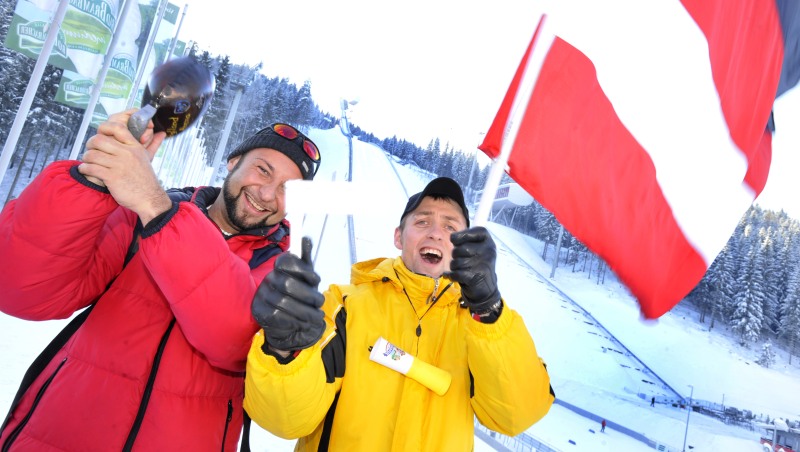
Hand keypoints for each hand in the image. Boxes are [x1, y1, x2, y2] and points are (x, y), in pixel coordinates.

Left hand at [79, 109, 169, 223]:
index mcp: (135, 147)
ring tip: (88, 162)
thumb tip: (161, 133)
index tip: (100, 134)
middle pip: (98, 139)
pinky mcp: (112, 177)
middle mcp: (127, 153)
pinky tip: (87, 170)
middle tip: (90, 150)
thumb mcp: (147, 158)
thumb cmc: (146, 180)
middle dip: (90, 145)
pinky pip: (91, 168)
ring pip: (92, 154)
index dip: (104, 128)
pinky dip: (85, 169)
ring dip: (86, 159)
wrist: (150, 199)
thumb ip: (152, 144)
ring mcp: (119, 165)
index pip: (117, 127)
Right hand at [251, 237, 325, 351]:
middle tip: (320, 302)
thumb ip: (306, 260)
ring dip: (306, 311)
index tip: (316, 279)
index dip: (303, 269)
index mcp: (278, 268)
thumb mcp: (306, 279)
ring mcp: (261, 296)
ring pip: (284, 302)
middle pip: (287, 284)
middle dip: (308, 294)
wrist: (288, 325)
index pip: (285, 261)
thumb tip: (306, 239)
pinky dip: (296, 321)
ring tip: (316, 316)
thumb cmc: (300, 297)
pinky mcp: (260, 313)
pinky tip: (305, 322)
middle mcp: (267, 280)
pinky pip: (280, 316)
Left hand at [445, 227, 500, 312]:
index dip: (460, 235)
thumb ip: (466, 240)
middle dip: (455, 255)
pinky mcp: (476, 276)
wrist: (486, 288)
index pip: (472, 232)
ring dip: (454, 267)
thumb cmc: (477, 264)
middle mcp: (488, 250)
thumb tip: (452, 237)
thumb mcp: (477, 249)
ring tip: (461, 269)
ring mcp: (483, 263)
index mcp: (488, 241)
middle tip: (461, 260)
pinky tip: (457, 277)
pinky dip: (453, 276)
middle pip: (460, 249)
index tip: (455, 241)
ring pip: (457, 262)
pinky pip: (456, 273)